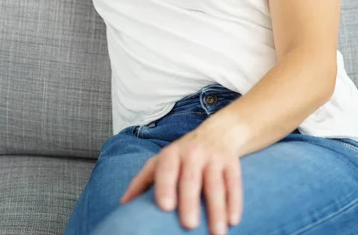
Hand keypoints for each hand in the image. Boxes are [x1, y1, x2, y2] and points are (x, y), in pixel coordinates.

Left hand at [120, 120, 242, 233]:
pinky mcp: (232, 163)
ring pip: (216, 184)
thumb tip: (123, 205)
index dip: (165, 186)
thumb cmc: (182, 155)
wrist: (217, 133)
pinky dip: (234, 202)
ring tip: (217, 233)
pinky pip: (234, 183)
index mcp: (172, 154)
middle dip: (190, 201)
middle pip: (191, 178)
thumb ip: (142, 181)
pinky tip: (234, 220)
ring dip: (217, 209)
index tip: (165, 207)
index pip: (167, 169)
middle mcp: (193, 153)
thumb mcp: (161, 161)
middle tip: (189, 225)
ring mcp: (214, 157)